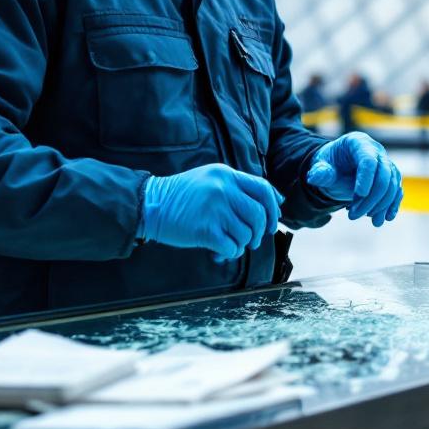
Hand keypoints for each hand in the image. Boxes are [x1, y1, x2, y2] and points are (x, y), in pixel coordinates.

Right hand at [140, 164, 281, 259]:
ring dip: (242, 244)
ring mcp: (214, 209)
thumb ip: (240, 188)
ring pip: (246, 233)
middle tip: (252, 240)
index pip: (262, 189)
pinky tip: (220, 252)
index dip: (272, 208)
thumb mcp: (212, 180)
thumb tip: (277, 202)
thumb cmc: (184, 196)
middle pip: (258, 214)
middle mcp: (222, 189)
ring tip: (231, 244)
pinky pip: (232, 247)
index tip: (270, 222)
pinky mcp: (204, 230)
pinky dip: (231, 253)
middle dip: (259, 232)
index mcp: (226, 175)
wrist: (151, 205)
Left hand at [306, 132, 402, 225]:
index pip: (368, 160)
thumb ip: (320, 171)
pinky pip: (396, 191)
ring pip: (392, 185)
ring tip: (372, 221)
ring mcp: (386, 164)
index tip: (358, 196)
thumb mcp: (321, 166)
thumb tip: (315, 177)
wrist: (338, 168)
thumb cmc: (330, 164)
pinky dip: (392, 205)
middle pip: (383, 175)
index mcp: (358, 143)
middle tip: (353, 215)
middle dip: (371, 198)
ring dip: (382, 205)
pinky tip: (386, 218)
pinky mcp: (391, 177)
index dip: (365, 178)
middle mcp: (376, 151)